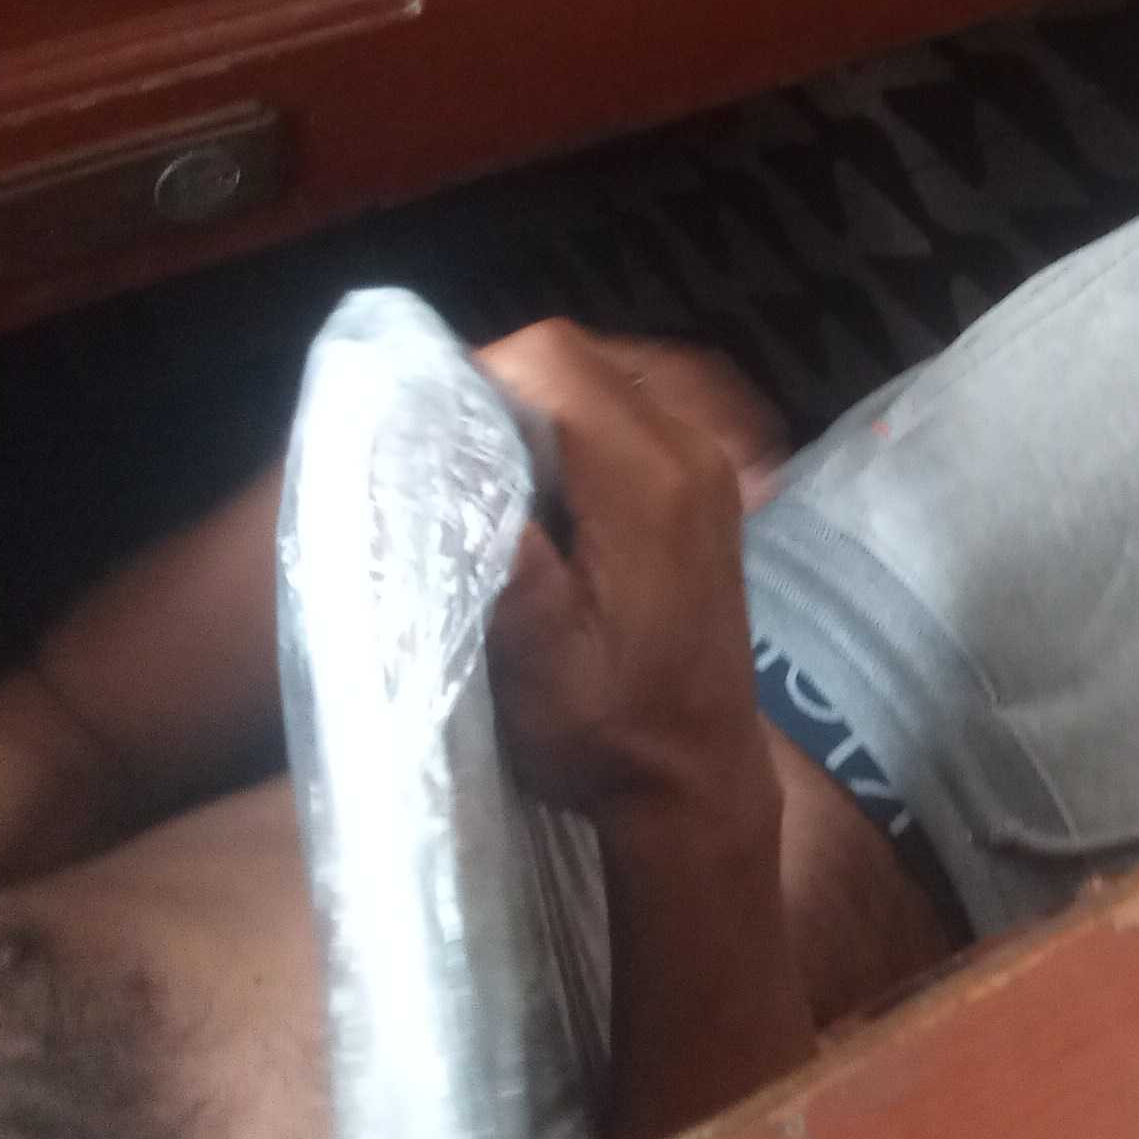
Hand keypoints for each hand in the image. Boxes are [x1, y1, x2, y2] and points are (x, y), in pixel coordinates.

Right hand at [478, 322, 773, 820]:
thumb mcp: (536, 659)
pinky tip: (541, 501)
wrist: (694, 778)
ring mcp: (705, 464)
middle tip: (452, 465)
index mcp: (649, 480)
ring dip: (536, 414)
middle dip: (503, 395)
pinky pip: (624, 416)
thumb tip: (449, 461)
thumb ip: (500, 554)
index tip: (434, 440)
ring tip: (490, 484)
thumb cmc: (609, 730)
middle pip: (576, 359)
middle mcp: (688, 451)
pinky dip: (572, 436)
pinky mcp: (702, 485)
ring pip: (598, 381)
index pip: (550, 361)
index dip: (478, 380)